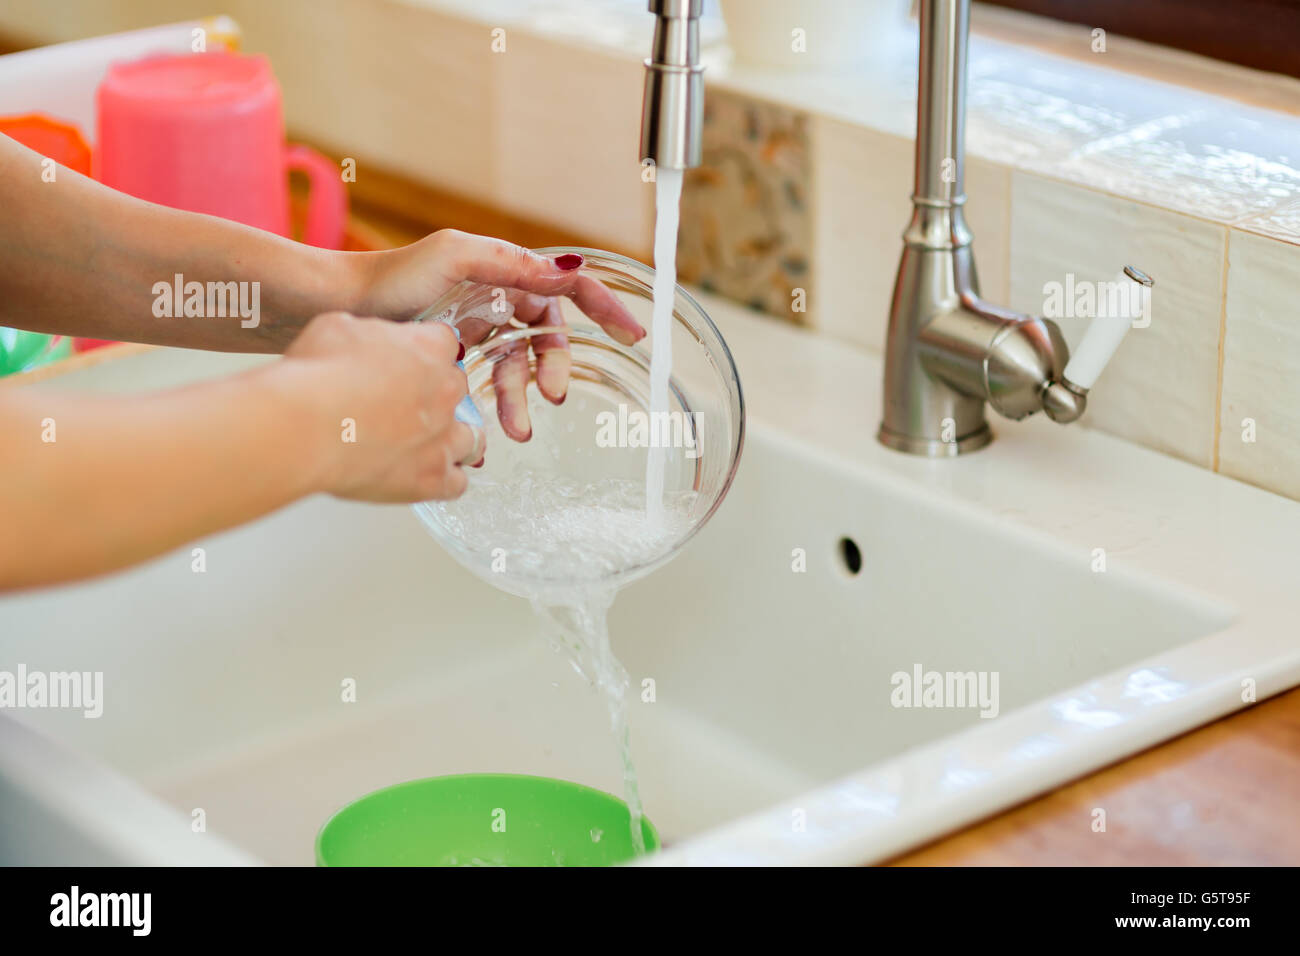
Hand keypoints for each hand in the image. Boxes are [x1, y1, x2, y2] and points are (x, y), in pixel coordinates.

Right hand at [283, 311, 480, 502]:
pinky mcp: (431, 479)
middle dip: (436, 395)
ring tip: (426, 443)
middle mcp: (445, 393)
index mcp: (427, 350)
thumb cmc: (317, 376)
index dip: (426, 352)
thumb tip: (370, 345)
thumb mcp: (339, 328)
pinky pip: (457, 483)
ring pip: (470, 438)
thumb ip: (370, 335)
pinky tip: (426, 475)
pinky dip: (446, 480)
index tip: (412, 360)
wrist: (306, 427)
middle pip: (458, 390)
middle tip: (407, 403)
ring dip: (452, 439)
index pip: (444, 343)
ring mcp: (442, 439)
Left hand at [354, 230, 644, 442]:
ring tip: (515, 429)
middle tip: (550, 397)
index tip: (631, 334)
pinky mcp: (458, 358)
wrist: (339, 309)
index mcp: (505, 271)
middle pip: (547, 338)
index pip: (568, 287)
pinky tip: (492, 430)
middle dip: (552, 369)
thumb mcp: (454, 257)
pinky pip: (491, 385)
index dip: (604, 308)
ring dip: (521, 398)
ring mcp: (479, 329)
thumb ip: (509, 262)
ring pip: (519, 368)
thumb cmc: (390, 279)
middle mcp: (498, 299)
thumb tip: (564, 270)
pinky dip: (496, 406)